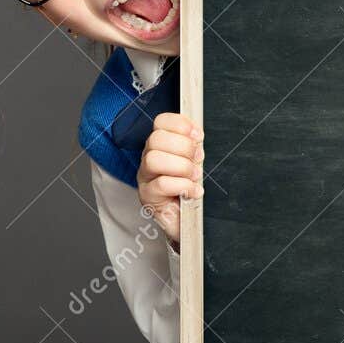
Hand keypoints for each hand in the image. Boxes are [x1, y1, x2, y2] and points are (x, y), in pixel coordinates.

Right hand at [138, 112, 203, 245]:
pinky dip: (183, 186)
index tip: (198, 136)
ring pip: (154, 159)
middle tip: (197, 161)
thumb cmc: (189, 188)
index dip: (180, 125)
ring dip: (182, 167)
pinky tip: (193, 192)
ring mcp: (145, 177)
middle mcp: (149, 157)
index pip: (161, 122)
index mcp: (161, 144)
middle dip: (184, 148)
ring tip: (194, 177)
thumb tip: (197, 135)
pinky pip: (161, 184)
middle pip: (156, 139)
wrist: (185, 220)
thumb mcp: (195, 162)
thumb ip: (194, 146)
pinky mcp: (147, 196)